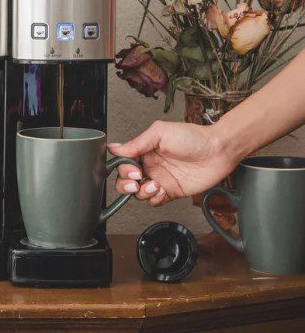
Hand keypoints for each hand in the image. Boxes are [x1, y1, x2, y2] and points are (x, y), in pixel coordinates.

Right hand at [108, 121, 237, 205]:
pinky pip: (154, 200)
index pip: (123, 163)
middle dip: (126, 184)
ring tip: (155, 184)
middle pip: (126, 181)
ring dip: (142, 192)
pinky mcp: (170, 191)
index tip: (132, 169)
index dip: (123, 169)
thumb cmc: (193, 137)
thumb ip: (136, 142)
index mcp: (144, 151)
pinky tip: (162, 190)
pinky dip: (155, 198)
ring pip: (138, 193)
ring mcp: (159, 179)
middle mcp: (150, 166)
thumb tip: (115, 148)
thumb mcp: (160, 132)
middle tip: (136, 181)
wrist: (218, 151)